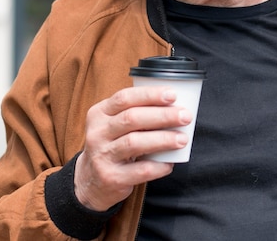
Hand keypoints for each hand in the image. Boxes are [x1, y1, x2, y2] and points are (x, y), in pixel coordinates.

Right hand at [73, 86, 191, 211]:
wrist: (90, 180)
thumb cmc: (112, 145)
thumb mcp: (113, 124)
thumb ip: (135, 112)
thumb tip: (174, 104)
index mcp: (99, 114)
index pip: (124, 98)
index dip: (149, 95)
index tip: (173, 95)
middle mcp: (97, 133)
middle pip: (131, 118)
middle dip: (162, 116)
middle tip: (185, 116)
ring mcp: (102, 156)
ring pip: (135, 143)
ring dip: (163, 139)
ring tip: (182, 139)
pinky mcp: (111, 178)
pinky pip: (140, 170)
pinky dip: (159, 166)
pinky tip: (171, 163)